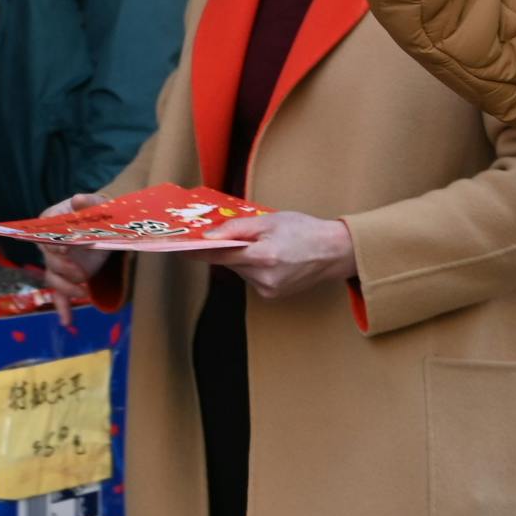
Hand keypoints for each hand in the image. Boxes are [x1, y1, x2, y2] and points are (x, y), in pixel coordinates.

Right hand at [38, 193, 109, 319]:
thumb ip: (88, 201)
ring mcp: (58, 262)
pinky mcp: (68, 276)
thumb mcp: (98, 203)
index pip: (43, 234)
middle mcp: (49, 244)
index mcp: (50, 223)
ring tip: (82, 292)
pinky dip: (62, 307)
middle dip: (62, 267)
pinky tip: (66, 321)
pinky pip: (60, 294)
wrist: (106, 224)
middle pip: (49, 259)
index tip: (65, 248)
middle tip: (79, 272)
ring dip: (65, 287)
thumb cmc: (98, 210)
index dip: (52, 243)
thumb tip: (78, 199)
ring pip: (53, 279)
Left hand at [204, 211, 358, 299]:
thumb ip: (237, 228)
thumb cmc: (305, 231)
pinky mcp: (271, 296)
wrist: (335, 252)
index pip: (220, 255)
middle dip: (230, 249)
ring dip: (244, 258)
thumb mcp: (270, 220)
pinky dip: (255, 267)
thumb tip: (209, 236)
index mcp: (263, 256)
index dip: (198, 251)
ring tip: (267, 245)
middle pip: (230, 263)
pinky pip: (251, 278)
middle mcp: (263, 278)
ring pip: (240, 271)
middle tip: (242, 234)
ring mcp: (268, 290)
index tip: (180, 248)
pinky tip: (273, 258)